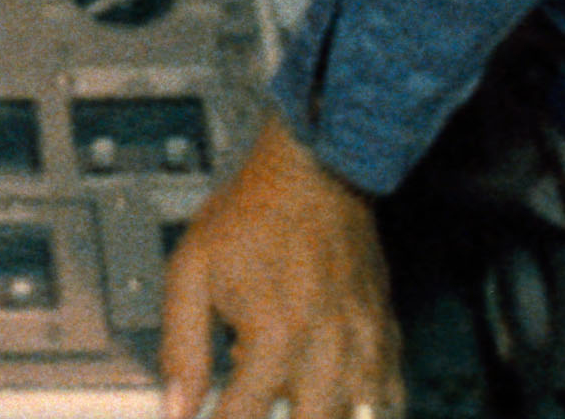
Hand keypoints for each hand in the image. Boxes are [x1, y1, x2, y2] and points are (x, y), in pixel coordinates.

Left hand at [160, 117, 396, 418]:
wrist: (315, 171)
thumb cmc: (252, 215)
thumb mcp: (192, 272)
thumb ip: (182, 348)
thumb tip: (176, 407)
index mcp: (274, 334)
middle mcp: (325, 347)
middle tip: (252, 414)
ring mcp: (362, 344)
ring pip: (356, 418)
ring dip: (321, 417)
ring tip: (294, 403)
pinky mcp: (385, 335)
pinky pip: (388, 397)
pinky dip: (365, 411)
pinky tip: (339, 407)